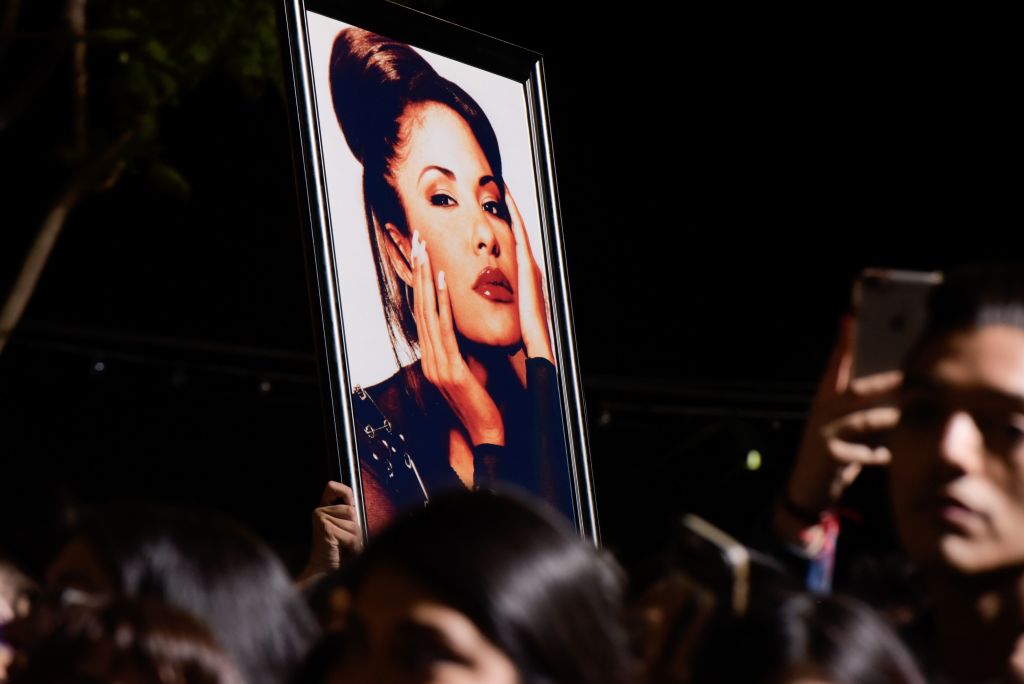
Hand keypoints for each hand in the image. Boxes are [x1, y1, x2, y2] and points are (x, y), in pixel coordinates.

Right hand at [298, 481, 362, 582]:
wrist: (325, 572)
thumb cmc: (338, 553)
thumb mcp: (346, 530)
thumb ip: (349, 517)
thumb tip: (357, 508)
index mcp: (325, 510)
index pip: (332, 488)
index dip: (342, 490)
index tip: (347, 500)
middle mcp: (320, 511)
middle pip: (351, 511)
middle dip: (355, 528)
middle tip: (346, 542)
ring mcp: (321, 518)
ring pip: (352, 522)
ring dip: (354, 538)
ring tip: (344, 548)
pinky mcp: (325, 527)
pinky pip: (349, 533)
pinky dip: (351, 544)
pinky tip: (342, 551)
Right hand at [412, 232, 504, 445]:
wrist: (485, 433)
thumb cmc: (482, 403)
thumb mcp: (470, 369)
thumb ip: (463, 348)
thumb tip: (466, 325)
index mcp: (432, 359)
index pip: (423, 314)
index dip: (420, 284)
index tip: (422, 258)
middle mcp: (429, 359)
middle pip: (420, 307)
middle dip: (418, 273)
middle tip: (417, 243)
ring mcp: (437, 364)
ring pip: (427, 313)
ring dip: (426, 280)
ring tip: (426, 254)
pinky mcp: (450, 369)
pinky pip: (444, 330)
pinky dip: (442, 303)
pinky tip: (442, 283)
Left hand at [505, 185, 553, 362]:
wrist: (533, 341)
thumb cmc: (519, 331)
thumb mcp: (506, 309)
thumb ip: (499, 298)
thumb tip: (485, 295)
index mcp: (522, 274)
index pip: (511, 241)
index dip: (505, 221)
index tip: (494, 202)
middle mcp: (527, 266)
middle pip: (516, 229)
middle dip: (509, 207)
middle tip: (500, 183)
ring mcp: (530, 265)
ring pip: (519, 228)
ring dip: (512, 207)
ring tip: (502, 184)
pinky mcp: (529, 267)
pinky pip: (519, 235)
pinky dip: (514, 216)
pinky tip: (506, 201)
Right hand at [784, 316, 902, 518]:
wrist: (806, 491)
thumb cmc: (832, 456)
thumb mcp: (841, 427)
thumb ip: (857, 409)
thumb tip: (895, 392)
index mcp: (823, 402)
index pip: (834, 368)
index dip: (843, 346)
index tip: (851, 320)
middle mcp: (820, 413)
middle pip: (856, 392)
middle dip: (885, 384)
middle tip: (913, 378)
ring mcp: (822, 434)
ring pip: (864, 420)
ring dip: (891, 419)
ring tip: (913, 415)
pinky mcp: (829, 455)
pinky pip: (866, 452)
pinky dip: (882, 455)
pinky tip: (893, 456)